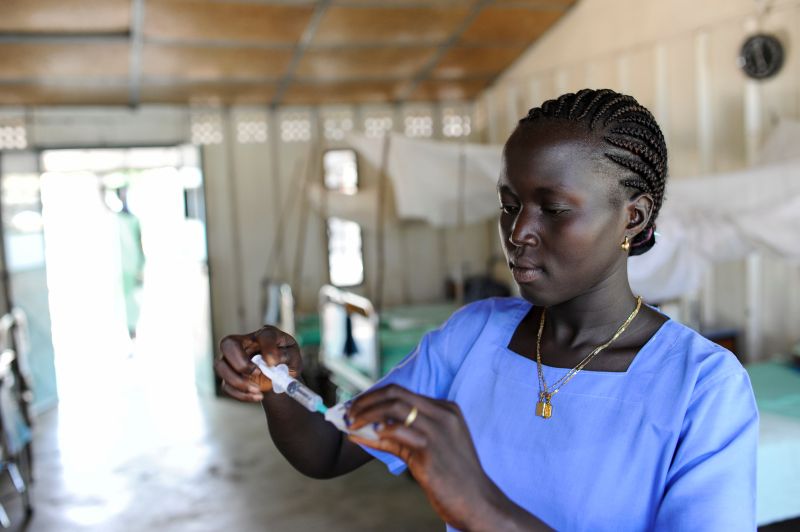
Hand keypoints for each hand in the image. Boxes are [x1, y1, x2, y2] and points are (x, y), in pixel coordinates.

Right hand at [215, 325, 302, 401]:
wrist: (279, 377)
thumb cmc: (286, 361)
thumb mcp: (293, 356)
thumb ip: (287, 355)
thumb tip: (271, 361)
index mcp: (264, 336)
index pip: (263, 335)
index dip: (268, 348)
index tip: (273, 363)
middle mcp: (243, 344)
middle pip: (227, 344)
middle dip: (240, 362)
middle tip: (256, 373)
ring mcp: (232, 359)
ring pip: (220, 366)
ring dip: (238, 381)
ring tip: (258, 389)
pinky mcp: (229, 377)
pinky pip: (226, 386)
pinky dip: (241, 394)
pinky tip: (257, 396)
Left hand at [347, 385, 499, 530]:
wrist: (479, 502)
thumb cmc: (456, 477)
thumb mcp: (436, 446)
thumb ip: (409, 434)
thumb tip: (373, 428)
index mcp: (446, 410)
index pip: (402, 392)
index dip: (375, 396)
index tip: (358, 405)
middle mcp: (442, 415)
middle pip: (396, 394)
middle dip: (367, 401)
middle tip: (349, 412)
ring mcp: (436, 431)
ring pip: (393, 409)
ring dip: (366, 415)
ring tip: (351, 424)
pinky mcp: (429, 450)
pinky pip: (393, 435)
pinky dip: (372, 434)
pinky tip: (360, 438)